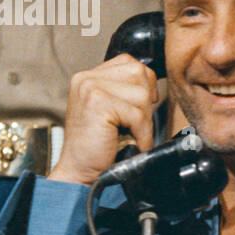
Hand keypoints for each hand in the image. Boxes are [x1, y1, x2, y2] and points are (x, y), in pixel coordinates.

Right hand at [48, 54, 158, 186]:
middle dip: (145, 102)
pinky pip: (138, 114)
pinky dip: (142, 133)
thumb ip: (124, 91)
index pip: (130, 63)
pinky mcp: (98, 103)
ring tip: (130, 134)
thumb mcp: (111, 110)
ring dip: (144, 120)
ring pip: (142, 94)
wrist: (80, 171)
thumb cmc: (98, 146)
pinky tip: (131, 142)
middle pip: (140, 73)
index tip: (138, 108)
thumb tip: (154, 84)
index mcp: (89, 76)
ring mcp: (90, 88)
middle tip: (133, 124)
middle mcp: (86, 78)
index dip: (143, 84)